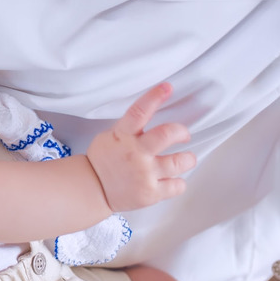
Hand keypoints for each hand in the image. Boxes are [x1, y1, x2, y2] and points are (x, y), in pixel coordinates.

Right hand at [86, 83, 193, 211]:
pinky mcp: (151, 193)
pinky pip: (178, 185)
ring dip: (188, 159)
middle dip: (181, 132)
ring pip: (180, 162)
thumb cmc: (104, 161)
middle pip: (167, 135)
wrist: (92, 189)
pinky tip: (172, 179)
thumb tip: (151, 113)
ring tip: (185, 159)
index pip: (139, 112)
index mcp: (123, 136)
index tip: (167, 87)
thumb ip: (130, 129)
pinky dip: (178, 182)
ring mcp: (144, 174)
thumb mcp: (110, 137)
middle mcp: (135, 154)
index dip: (154, 97)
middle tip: (184, 135)